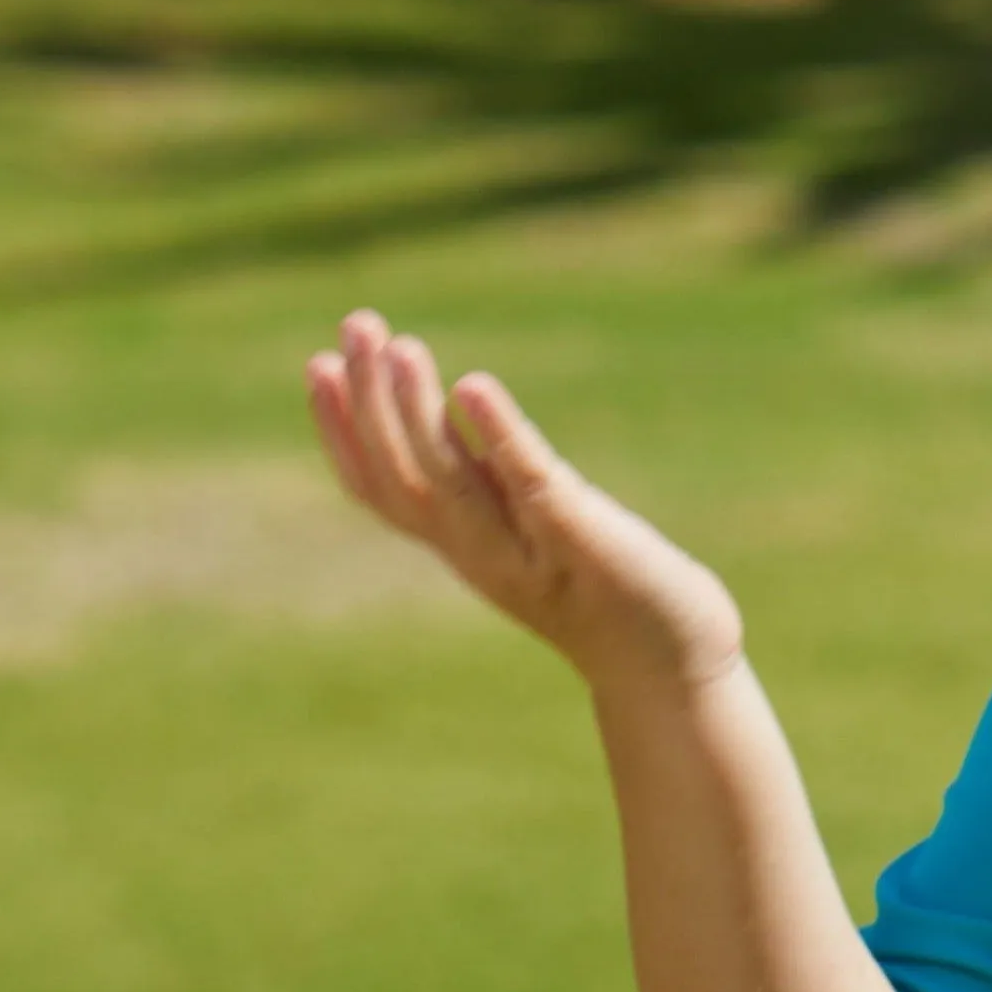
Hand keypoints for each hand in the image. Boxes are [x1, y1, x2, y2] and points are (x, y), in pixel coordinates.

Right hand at [305, 309, 744, 697]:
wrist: (674, 667)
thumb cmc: (607, 590)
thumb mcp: (534, 527)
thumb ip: (494, 480)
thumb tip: (456, 411)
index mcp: (464, 545)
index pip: (381, 490)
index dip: (341, 432)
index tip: (317, 367)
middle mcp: (481, 554)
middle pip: (402, 478)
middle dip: (369, 403)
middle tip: (357, 325)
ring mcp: (527, 552)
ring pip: (449, 483)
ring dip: (415, 412)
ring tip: (400, 346)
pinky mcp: (580, 541)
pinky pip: (529, 484)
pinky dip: (498, 436)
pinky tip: (473, 388)